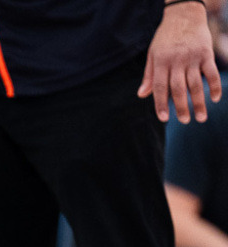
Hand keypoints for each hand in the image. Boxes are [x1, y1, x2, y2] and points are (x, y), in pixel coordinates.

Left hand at [138, 1, 221, 123]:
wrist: (184, 15)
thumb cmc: (165, 38)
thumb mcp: (152, 54)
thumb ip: (149, 76)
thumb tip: (142, 95)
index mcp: (161, 62)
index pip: (160, 87)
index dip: (161, 104)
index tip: (164, 119)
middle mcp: (177, 61)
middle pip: (178, 88)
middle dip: (181, 107)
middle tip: (185, 121)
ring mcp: (193, 57)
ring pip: (196, 83)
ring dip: (199, 102)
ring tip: (201, 118)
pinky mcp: (206, 53)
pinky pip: (211, 73)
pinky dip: (214, 86)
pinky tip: (214, 99)